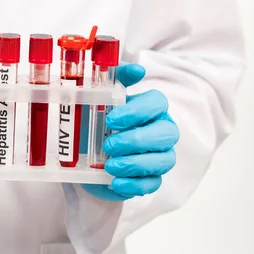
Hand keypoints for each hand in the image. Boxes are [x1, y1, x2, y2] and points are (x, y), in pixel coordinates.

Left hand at [82, 63, 178, 201]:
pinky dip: (133, 185)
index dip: (137, 111)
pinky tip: (115, 182)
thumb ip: (117, 78)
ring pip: (163, 161)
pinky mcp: (151, 179)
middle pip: (166, 134)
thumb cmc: (98, 121)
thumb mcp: (101, 97)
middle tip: (109, 144)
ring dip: (136, 163)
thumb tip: (137, 69)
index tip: (111, 119)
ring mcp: (159, 157)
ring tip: (110, 165)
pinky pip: (152, 184)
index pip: (157, 103)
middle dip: (137, 140)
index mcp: (151, 108)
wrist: (87, 154)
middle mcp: (161, 131)